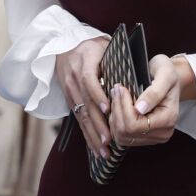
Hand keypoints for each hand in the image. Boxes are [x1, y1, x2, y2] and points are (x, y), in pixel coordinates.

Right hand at [53, 36, 111, 158]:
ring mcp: (70, 91)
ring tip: (104, 150)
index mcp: (84, 62)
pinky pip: (79, 119)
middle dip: (98, 124)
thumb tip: (132, 77)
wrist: (63, 46)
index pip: (89, 80)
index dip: (98, 95)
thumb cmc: (92, 47)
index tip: (109, 109)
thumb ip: (115, 59)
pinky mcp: (69, 100)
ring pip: (81, 115)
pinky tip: (96, 148)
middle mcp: (74, 78)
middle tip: (109, 140)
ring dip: (92, 134)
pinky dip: (88, 134)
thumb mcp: (103, 46)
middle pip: (85, 104)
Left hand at [106, 53, 187, 147]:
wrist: (167, 77)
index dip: (123, 107)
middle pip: (126, 132)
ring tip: (117, 99)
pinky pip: (121, 138)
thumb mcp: (164, 75)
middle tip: (116, 91)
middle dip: (117, 110)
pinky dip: (116, 123)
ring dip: (114, 117)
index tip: (121, 89)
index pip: (135, 125)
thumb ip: (154, 92)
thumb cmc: (165, 72)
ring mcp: (153, 138)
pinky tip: (119, 109)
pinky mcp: (143, 138)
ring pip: (121, 137)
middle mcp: (162, 133)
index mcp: (169, 119)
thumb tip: (139, 109)